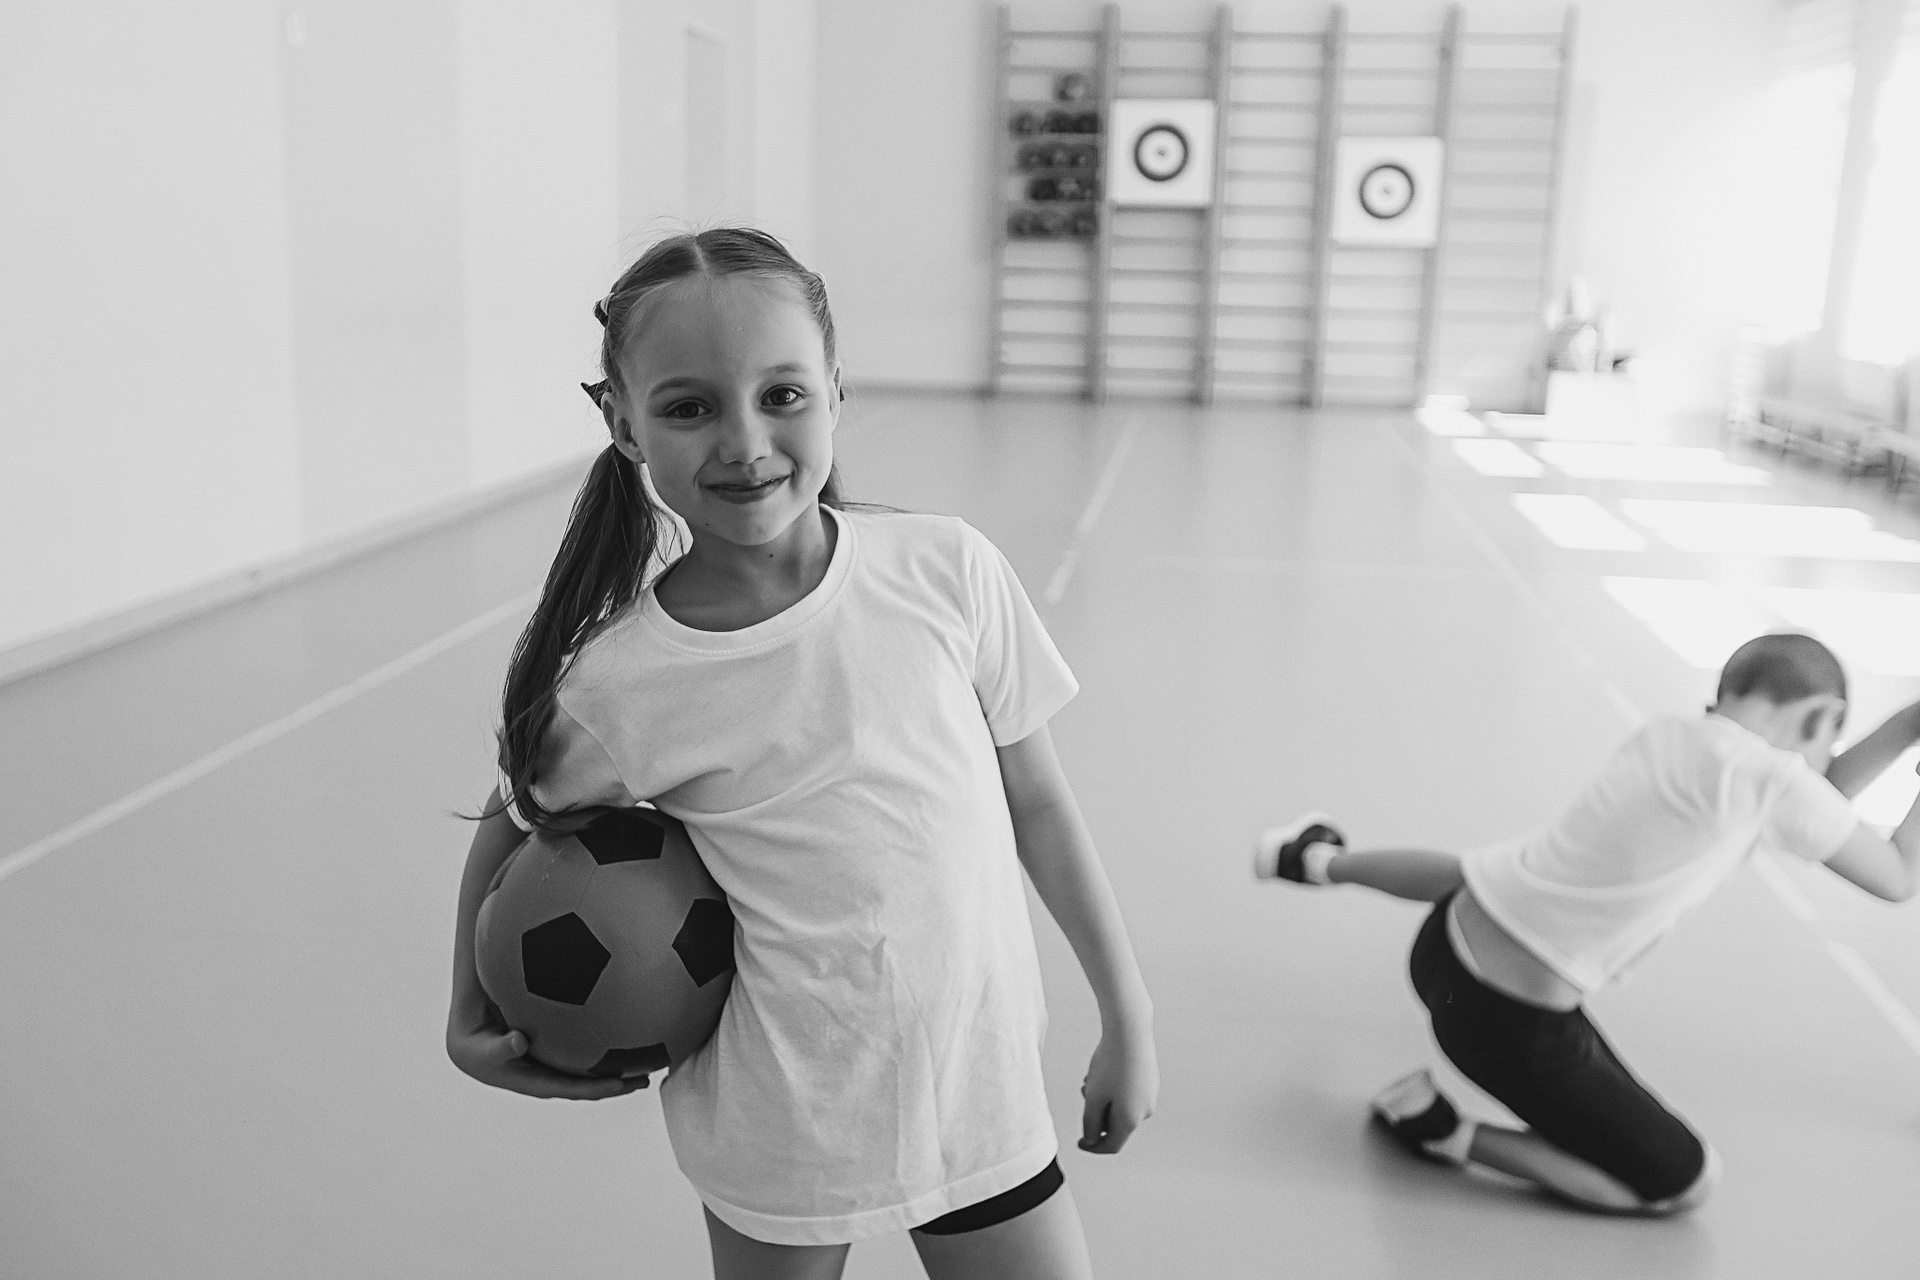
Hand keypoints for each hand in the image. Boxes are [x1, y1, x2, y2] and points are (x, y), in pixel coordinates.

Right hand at [446, 1000, 648, 1100]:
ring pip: (586, 1069)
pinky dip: (601, 1048)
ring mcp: (550, 1065)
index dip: (595, 1088)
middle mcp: (545, 1078)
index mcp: (532, 1083)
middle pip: (585, 1084)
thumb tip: (519, 1042)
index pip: (569, 1088)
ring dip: (614, 1068)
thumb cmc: (472, 1041)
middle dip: (614, 1084)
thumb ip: (500, 1047)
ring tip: (644, 1060)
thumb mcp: (480, 1048)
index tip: (620, 1083)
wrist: (465, 1037)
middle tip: (644, 1078)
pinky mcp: (551, 1052)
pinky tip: (622, 1032)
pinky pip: (580, 1051)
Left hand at [1078, 1024, 1157, 1153]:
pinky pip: (1129, 1093)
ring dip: (1104, 1099)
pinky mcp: (1150, 1080)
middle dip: (1097, 1114)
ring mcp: (1150, 1095)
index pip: (1112, 1145)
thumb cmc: (1111, 1063)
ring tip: (1093, 1077)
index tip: (1079, 1142)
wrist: (1130, 1030)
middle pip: (1116, 1125)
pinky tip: (1104, 1070)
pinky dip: (1113, 1089)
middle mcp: (1145, 1110)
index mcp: (1131, 1120)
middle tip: (1085, 1092)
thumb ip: (1090, 1124)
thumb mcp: (1094, 1098)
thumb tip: (1092, 1139)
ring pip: (1121, 1107)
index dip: (1093, 1147)